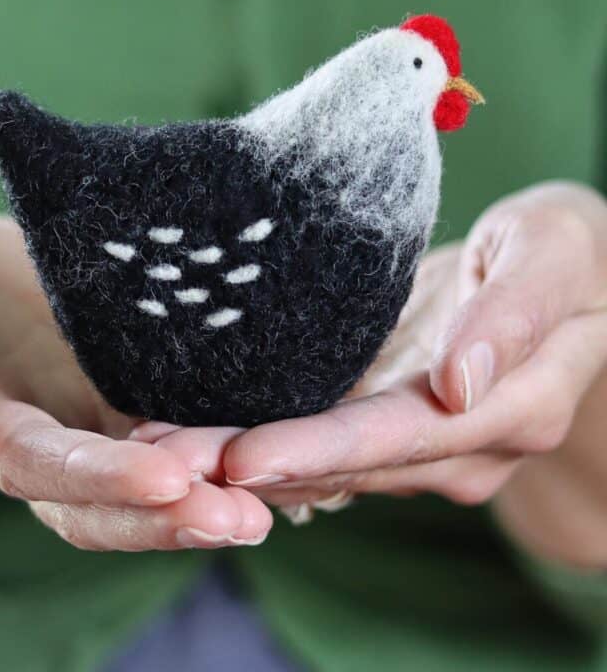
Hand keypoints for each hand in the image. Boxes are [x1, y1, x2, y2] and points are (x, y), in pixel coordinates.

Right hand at [0, 197, 270, 551]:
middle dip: (174, 510)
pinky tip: (272, 431)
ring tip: (282, 490)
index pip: (39, 466)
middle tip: (249, 514)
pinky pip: (166, 408)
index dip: (99, 477)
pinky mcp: (109, 372)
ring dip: (211, 483)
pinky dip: (215, 430)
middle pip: (106, 492)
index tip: (169, 478)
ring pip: (148, 462)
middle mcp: (35, 433)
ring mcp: (77, 406)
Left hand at [133, 183, 606, 564]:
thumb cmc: (565, 252)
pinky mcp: (385, 419)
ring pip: (318, 464)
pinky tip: (194, 431)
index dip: (316, 450)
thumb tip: (462, 382)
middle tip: (155, 459)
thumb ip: (516, 315)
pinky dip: (254, 441)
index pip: (396, 438)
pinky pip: (316, 442)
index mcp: (507, 410)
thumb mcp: (552, 255)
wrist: (562, 274)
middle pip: (340, 465)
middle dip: (246, 466)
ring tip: (152, 447)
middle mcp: (457, 444)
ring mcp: (416, 440)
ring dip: (234, 460)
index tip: (237, 457)